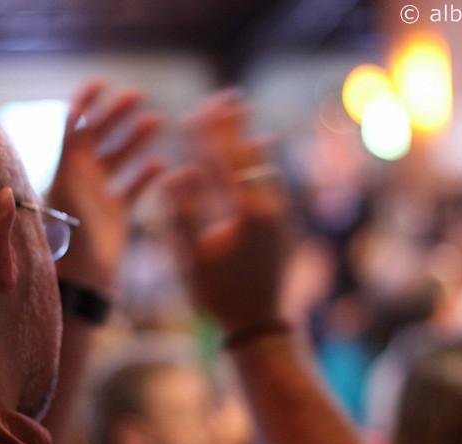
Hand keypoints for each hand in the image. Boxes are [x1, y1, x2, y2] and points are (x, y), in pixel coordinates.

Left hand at [48, 81, 163, 290]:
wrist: (82, 284)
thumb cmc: (70, 245)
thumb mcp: (66, 199)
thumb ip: (70, 162)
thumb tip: (70, 123)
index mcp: (66, 171)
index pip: (74, 127)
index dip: (85, 103)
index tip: (102, 84)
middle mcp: (82, 179)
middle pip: (99, 136)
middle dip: (116, 115)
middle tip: (138, 96)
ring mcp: (100, 196)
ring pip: (119, 158)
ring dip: (135, 139)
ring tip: (156, 121)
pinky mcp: (117, 214)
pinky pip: (134, 187)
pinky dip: (147, 175)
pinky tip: (162, 164)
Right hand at [168, 91, 289, 333]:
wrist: (261, 326)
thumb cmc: (219, 296)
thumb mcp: (190, 257)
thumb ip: (182, 212)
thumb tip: (176, 172)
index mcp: (245, 212)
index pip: (225, 160)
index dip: (211, 132)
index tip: (200, 107)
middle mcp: (269, 208)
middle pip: (251, 156)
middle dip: (236, 127)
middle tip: (229, 98)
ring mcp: (281, 217)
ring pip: (267, 170)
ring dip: (251, 145)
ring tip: (245, 122)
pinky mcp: (285, 228)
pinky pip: (274, 186)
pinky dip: (263, 167)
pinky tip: (262, 162)